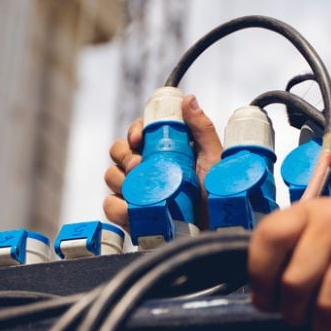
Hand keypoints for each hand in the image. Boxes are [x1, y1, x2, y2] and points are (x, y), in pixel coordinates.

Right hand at [103, 95, 222, 229]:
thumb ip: (202, 129)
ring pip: (111, 176)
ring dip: (119, 180)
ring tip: (136, 189)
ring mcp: (138, 191)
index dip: (133, 131)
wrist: (217, 231)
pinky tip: (130, 210)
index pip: (139, 131)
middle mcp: (148, 168)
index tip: (138, 139)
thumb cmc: (219, 195)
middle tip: (138, 166)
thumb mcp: (214, 159)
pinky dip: (116, 207)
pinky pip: (110, 207)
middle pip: (119, 151)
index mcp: (165, 150)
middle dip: (124, 155)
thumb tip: (188, 99)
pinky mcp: (132, 215)